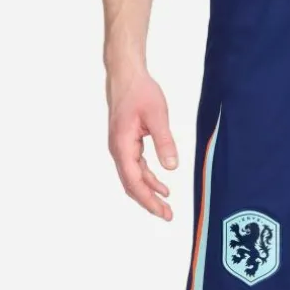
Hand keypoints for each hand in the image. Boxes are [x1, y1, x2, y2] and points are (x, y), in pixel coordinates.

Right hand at [107, 69, 177, 220]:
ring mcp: (121, 148)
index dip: (148, 199)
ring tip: (166, 206)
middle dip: (149, 202)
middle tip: (168, 215)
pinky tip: (162, 187)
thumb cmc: (139, 91)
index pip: (134, 180)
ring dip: (149, 192)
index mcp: (122, 145)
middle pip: (132, 184)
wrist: (126, 74)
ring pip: (134, 178)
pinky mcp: (127, 144)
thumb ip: (165, 141)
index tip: (162, 211)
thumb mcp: (157, 115)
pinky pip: (136, 168)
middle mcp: (118, 150)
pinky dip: (148, 179)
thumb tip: (172, 167)